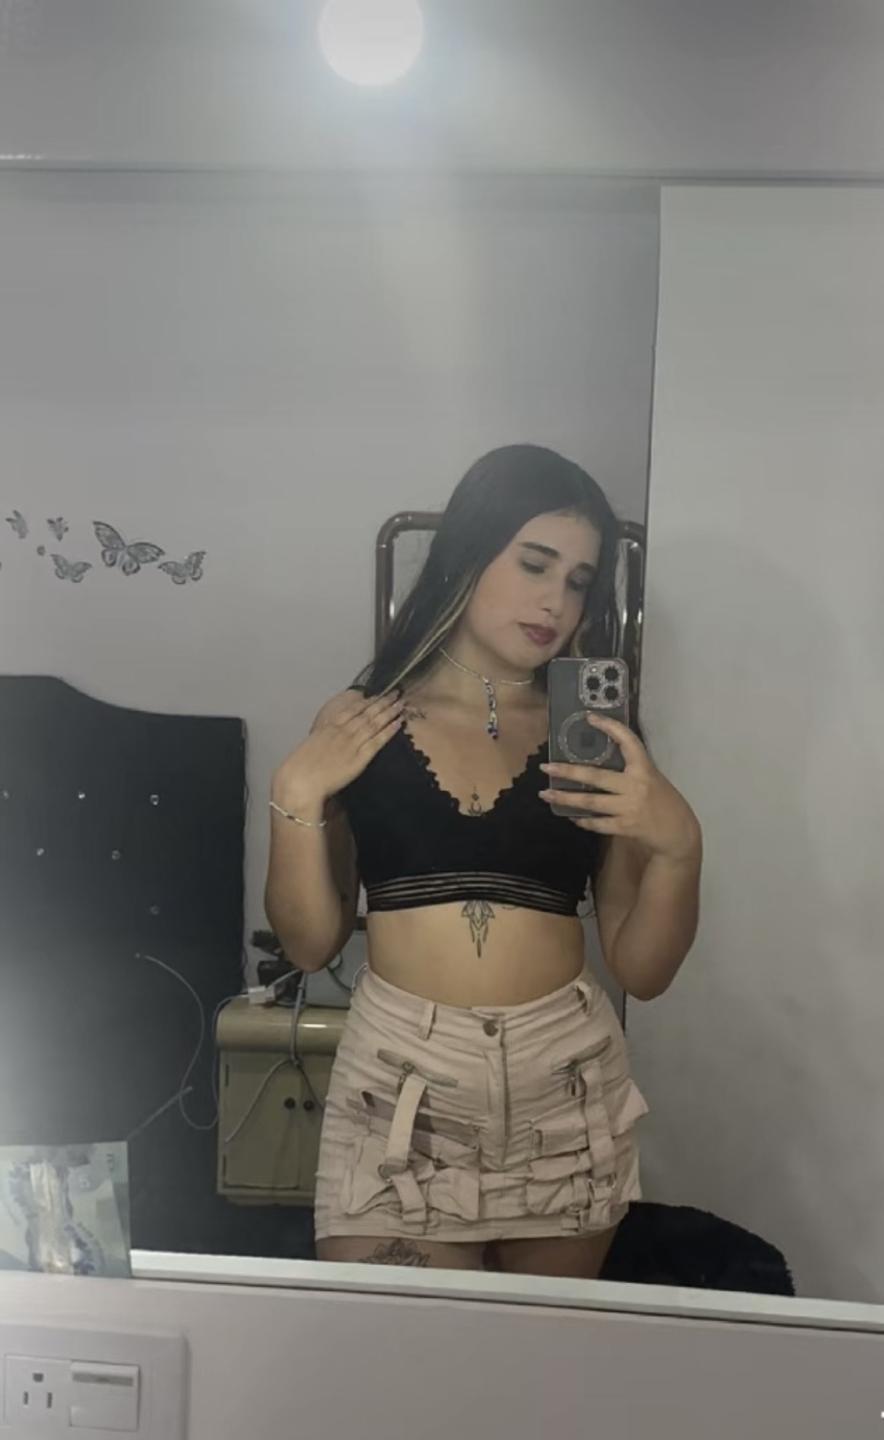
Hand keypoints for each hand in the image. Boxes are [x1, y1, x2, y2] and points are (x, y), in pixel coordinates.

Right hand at [272, 689, 403, 811]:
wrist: (301, 780)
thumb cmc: (301, 766)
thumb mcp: (311, 743)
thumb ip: (323, 735)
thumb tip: (329, 732)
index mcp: (329, 726)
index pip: (352, 709)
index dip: (367, 701)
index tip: (377, 694)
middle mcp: (342, 731)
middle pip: (366, 713)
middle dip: (382, 702)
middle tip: (396, 693)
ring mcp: (352, 743)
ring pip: (374, 724)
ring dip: (389, 712)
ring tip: (401, 703)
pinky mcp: (360, 758)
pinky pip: (377, 741)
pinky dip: (389, 731)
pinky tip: (398, 723)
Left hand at [539, 714, 700, 862]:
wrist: (679, 833)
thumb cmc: (664, 801)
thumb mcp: (652, 779)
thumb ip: (631, 771)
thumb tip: (600, 761)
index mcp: (644, 769)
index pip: (628, 741)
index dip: (610, 727)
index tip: (590, 717)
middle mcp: (635, 786)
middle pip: (596, 776)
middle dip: (568, 771)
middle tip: (546, 766)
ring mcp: (629, 807)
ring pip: (591, 801)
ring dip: (566, 798)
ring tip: (546, 793)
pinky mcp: (625, 827)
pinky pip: (598, 823)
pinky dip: (583, 820)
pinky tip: (571, 817)